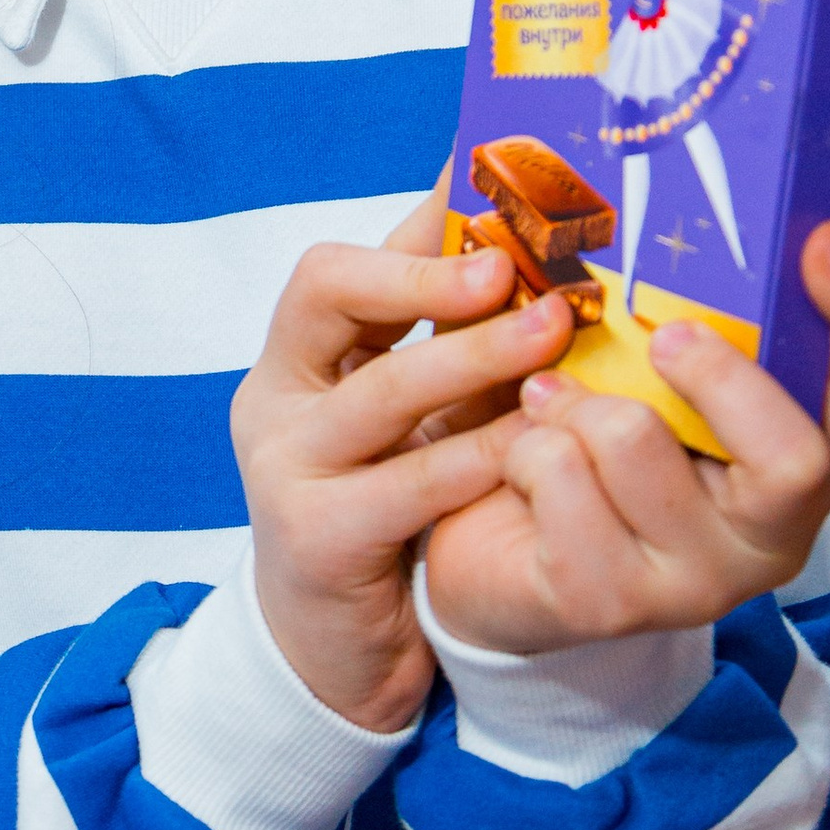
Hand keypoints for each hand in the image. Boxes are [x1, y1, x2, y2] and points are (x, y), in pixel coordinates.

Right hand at [232, 189, 578, 733]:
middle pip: (326, 294)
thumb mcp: (403, 411)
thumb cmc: (382, 509)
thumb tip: (500, 220)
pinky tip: (536, 437)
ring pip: (378, 392)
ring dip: (470, 355)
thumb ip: (437, 330)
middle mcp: (276, 398)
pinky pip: (406, 485)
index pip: (338, 261)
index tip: (486, 181)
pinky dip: (476, 455)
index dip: (415, 224)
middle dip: (426, 271)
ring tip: (553, 332)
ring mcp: (286, 467)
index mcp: (297, 356)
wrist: (335, 649)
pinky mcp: (315, 537)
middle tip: (514, 263)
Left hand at [418, 217, 829, 659]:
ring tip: (547, 398)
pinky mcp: (608, 601)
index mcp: (795, 455)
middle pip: (794, 456)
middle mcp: (768, 528)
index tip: (821, 235)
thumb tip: (631, 153)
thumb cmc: (578, 442)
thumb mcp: (630, 369)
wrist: (491, 560)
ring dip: (576, 402)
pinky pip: (562, 478)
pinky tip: (519, 455)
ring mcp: (694, 576)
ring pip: (641, 444)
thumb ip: (664, 297)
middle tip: (660, 332)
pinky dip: (525, 446)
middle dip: (717, 375)